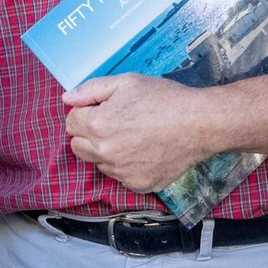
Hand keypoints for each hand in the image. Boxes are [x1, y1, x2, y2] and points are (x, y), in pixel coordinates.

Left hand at [62, 74, 213, 192]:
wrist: (200, 123)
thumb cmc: (163, 98)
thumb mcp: (126, 82)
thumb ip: (91, 90)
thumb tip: (67, 99)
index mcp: (98, 125)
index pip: (71, 123)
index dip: (85, 112)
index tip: (103, 108)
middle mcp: (106, 154)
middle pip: (78, 146)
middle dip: (88, 133)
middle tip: (114, 122)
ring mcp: (122, 173)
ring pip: (99, 163)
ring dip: (106, 151)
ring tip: (132, 135)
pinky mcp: (139, 185)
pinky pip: (120, 177)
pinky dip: (126, 165)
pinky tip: (144, 150)